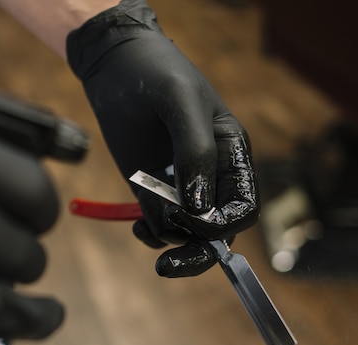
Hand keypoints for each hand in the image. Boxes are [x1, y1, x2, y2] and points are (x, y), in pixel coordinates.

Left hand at [67, 0, 257, 275]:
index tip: (190, 221)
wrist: (113, 67)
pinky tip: (136, 225)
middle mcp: (210, 177)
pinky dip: (150, 234)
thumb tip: (196, 207)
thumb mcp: (179, 102)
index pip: (244, 207)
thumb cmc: (154, 73)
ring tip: (142, 228)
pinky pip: (160, 226)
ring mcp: (180, 186)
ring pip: (188, 235)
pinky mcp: (152, 191)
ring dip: (168, 240)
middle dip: (196, 252)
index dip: (222, 224)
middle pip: (218, 232)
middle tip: (166, 265)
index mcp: (231, 155)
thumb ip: (194, 151)